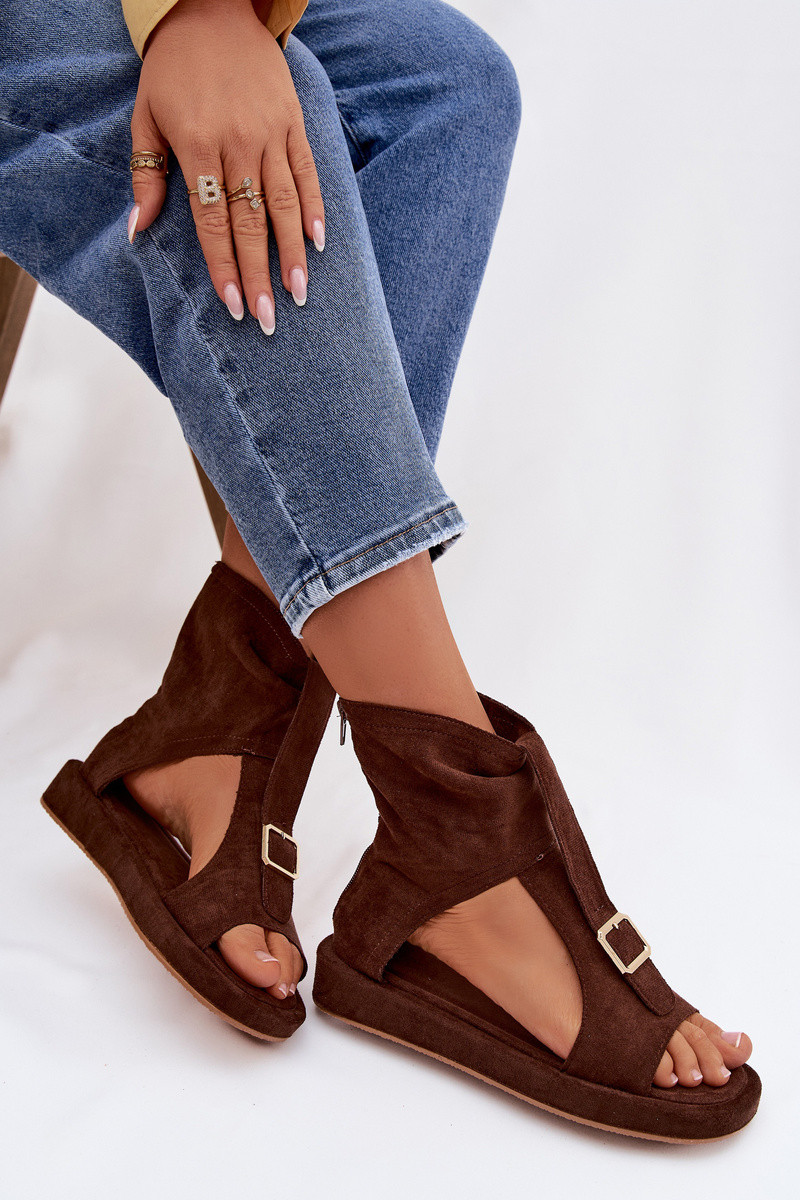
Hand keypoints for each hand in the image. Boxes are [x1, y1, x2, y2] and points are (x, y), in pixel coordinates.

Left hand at [128, 0, 324, 332]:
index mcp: (197, 144)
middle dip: (259, 275)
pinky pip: (307, 172)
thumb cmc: (172, 70)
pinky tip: (320, 243)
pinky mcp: (293, 122)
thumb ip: (147, 175)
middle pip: (251, 222)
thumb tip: (138, 230)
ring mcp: (270, 132)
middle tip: (267, 319)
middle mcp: (238, 142)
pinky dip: (315, 208)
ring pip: (285, 204)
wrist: (210, 8)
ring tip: (299, 293)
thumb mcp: (145, 117)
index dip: (223, 267)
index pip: (213, 222)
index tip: (234, 305)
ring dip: (293, 253)